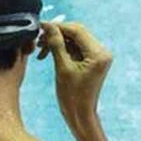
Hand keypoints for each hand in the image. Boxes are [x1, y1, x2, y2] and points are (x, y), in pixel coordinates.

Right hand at [37, 20, 112, 140]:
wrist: (80, 115)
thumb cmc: (72, 97)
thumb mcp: (62, 67)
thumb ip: (56, 44)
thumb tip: (48, 25)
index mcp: (98, 54)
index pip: (77, 30)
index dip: (57, 27)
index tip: (40, 26)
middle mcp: (102, 52)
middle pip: (76, 33)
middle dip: (57, 34)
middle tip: (39, 40)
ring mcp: (98, 56)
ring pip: (74, 39)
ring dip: (57, 42)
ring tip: (41, 50)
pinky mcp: (93, 60)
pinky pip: (76, 47)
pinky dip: (62, 48)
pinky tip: (48, 54)